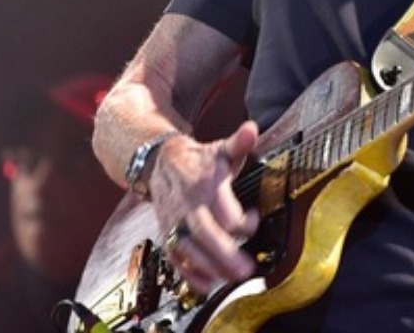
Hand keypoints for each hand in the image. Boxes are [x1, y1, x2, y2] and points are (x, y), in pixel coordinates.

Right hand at [149, 121, 259, 292]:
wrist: (159, 164)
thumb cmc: (199, 160)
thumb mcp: (220, 149)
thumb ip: (239, 143)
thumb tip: (251, 128)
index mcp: (203, 185)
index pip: (222, 209)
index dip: (242, 220)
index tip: (254, 218)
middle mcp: (187, 206)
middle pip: (205, 233)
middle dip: (225, 253)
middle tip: (246, 269)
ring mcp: (175, 222)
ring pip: (189, 250)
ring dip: (210, 267)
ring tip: (232, 278)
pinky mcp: (168, 234)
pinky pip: (175, 258)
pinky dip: (189, 274)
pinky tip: (207, 284)